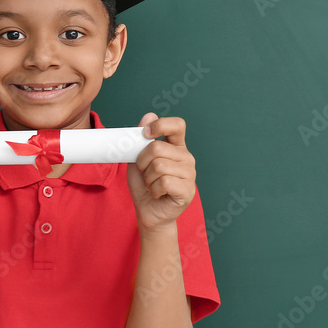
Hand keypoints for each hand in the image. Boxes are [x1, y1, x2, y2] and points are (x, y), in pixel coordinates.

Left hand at [126, 113, 195, 233]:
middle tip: (144, 173)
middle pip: (157, 148)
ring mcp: (190, 174)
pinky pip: (164, 182)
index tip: (145, 134)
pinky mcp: (188, 190)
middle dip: (142, 162)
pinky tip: (158, 193)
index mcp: (176, 146)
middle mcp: (186, 157)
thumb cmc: (144, 186)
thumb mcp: (137, 160)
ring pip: (159, 166)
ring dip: (147, 178)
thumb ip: (142, 139)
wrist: (148, 212)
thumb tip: (149, 115)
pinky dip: (154, 189)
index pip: (177, 124)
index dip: (160, 125)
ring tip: (152, 185)